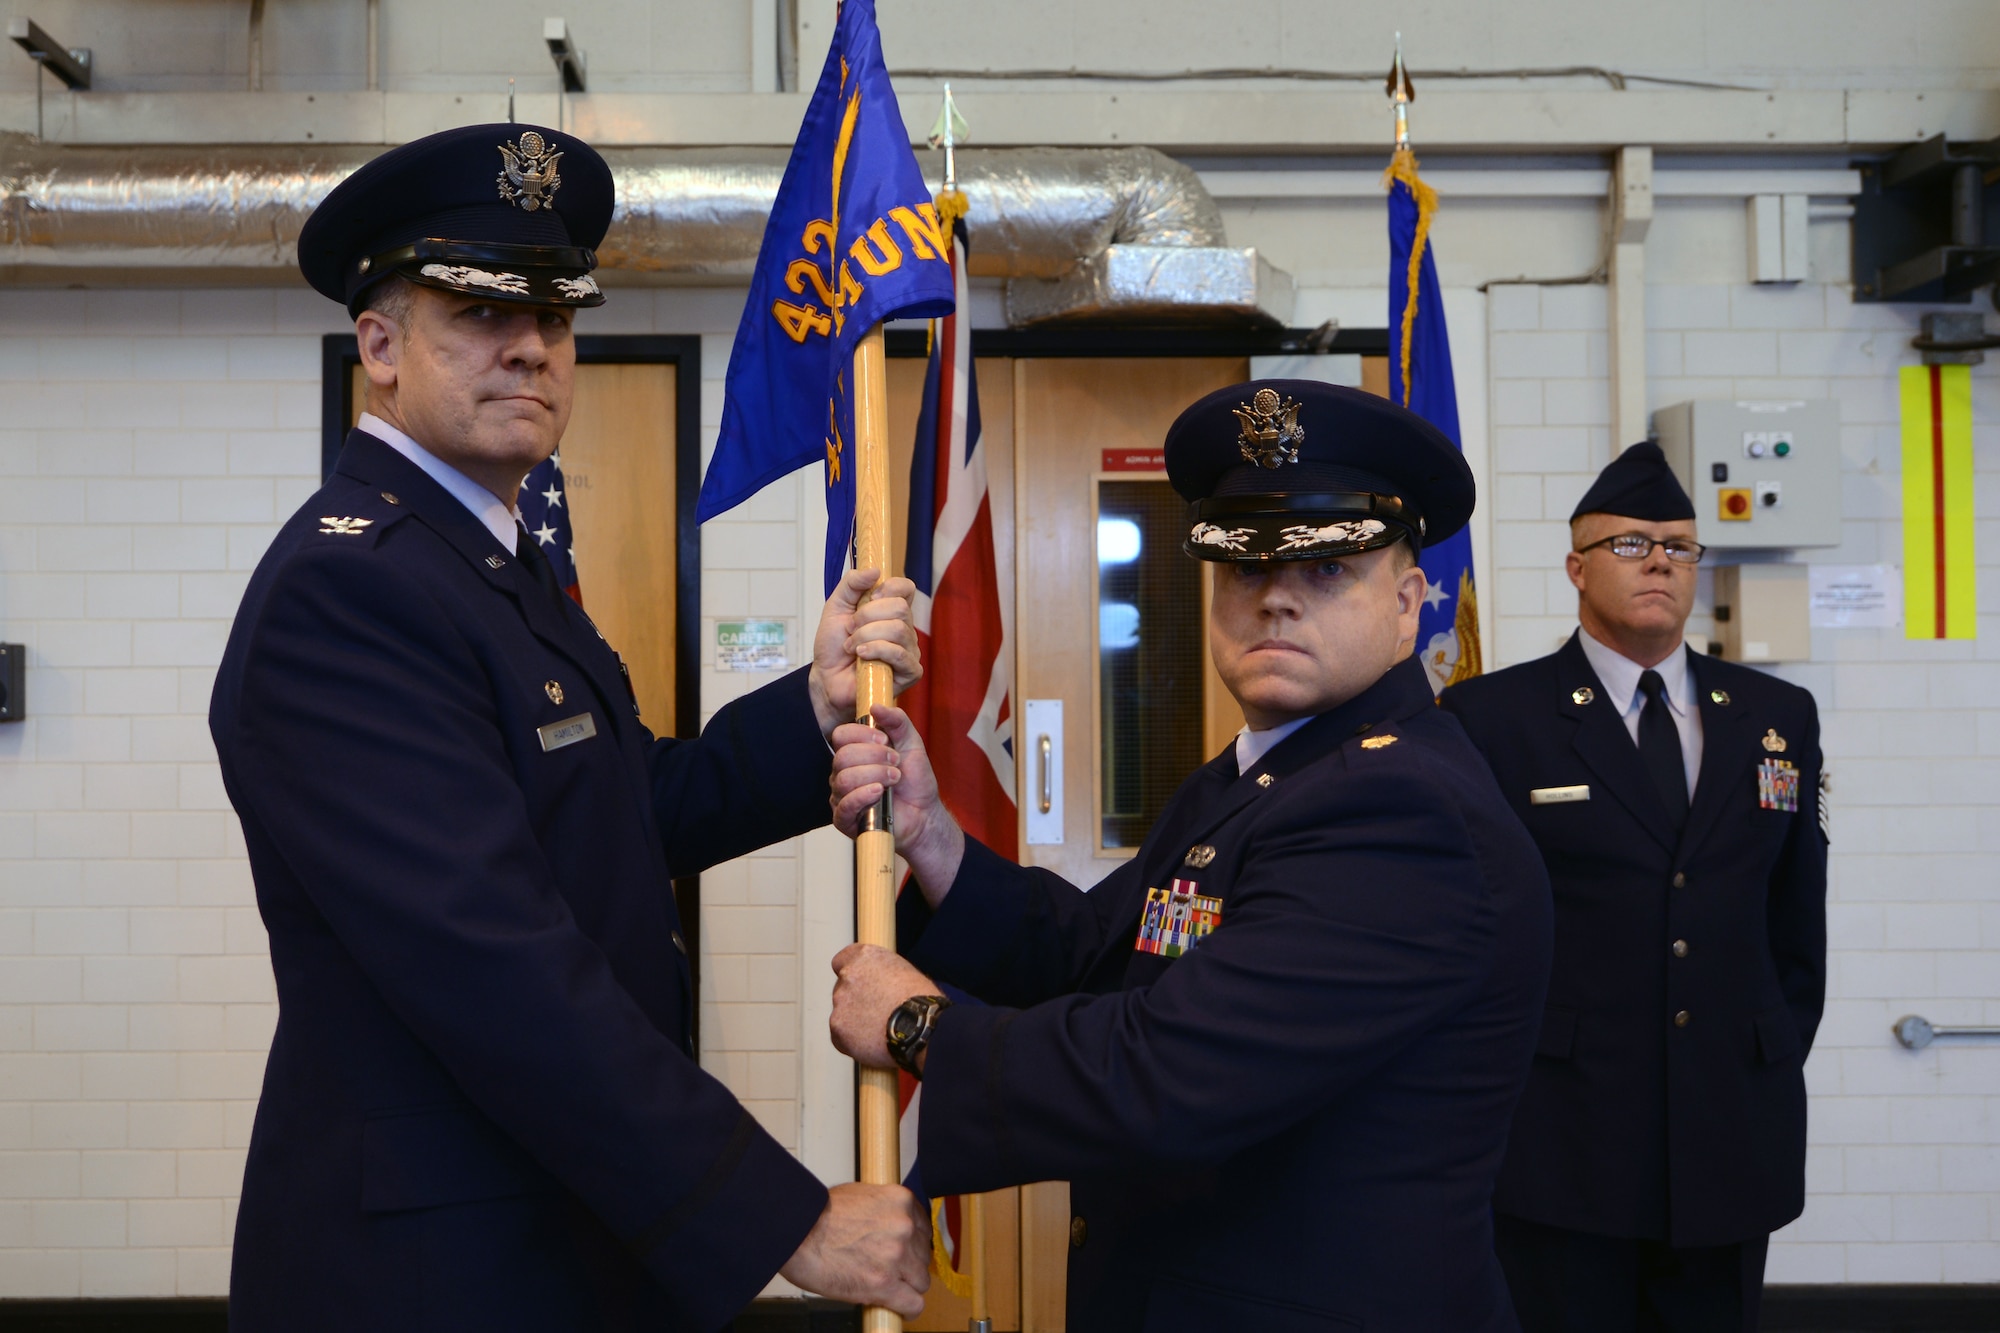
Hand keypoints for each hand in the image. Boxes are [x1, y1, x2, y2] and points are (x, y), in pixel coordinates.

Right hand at [780, 1181, 929, 1316]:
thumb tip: (891, 1226)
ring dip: (906, 1286)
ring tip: (888, 1286)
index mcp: (901, 1201)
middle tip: (888, 1269)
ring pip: (921, 1281)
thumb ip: (885, 1210)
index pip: (924, 1229)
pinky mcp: (883, 1283)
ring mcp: (896, 1256)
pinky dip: (907, 1308)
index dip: (913, 1244)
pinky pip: (913, 1303)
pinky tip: (899, 1307)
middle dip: (908, 1265)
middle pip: (923, 1256)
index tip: (905, 1252)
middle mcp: (904, 1226)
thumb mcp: (861, 1196)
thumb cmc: (818, 1214)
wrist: (797, 1232)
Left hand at [808, 568, 920, 738]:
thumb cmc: (833, 647)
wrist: (826, 679)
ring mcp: (909, 651)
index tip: (868, 598)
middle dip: (867, 617)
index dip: (888, 588)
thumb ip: (852, 584)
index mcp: (891, 611)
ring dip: (866, 636)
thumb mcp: (836, 607)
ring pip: (898, 630)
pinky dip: (876, 651)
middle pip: (900, 608)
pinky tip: (861, 656)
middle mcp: (905, 629)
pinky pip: (899, 654)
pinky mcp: (910, 672)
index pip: (905, 588)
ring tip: (852, 647)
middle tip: (851, 629)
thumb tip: (875, 570)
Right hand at [829, 704, 964, 904]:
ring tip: (894, 779)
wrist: (925, 813)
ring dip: (874, 776)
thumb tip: (876, 706)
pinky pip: (844, 805)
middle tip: (896, 763)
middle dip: (874, 757)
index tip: (885, 739)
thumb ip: (897, 721)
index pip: (841, 735)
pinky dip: (863, 796)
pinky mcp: (845, 819)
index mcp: (854, 752)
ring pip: (843, 779)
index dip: (862, 734)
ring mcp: (841, 796)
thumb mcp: (911, 742)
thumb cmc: (915, 780)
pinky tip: (879, 793)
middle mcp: (843, 772)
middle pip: (842, 757)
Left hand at [831, 943, 938, 1070]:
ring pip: (842, 1014)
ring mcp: (840, 1002)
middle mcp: (848, 975)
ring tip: (880, 1032)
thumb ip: (883, 975)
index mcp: (865, 957)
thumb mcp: (906, 972)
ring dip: (855, 1022)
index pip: (842, 960)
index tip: (861, 985)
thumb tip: (879, 985)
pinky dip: (853, 1043)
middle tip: (876, 1013)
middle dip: (855, 1001)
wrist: (921, 1027)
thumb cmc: (922, 1001)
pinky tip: (874, 1044)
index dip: (853, 975)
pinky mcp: (838, 1028)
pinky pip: (841, 1038)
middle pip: (842, 989)